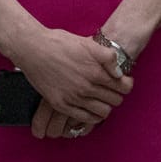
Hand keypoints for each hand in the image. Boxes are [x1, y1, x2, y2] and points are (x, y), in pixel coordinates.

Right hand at [11, 28, 132, 138]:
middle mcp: (86, 88)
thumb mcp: (88, 43)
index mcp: (96, 72)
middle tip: (112, 89)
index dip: (127, 85)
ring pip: (103, 112)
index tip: (123, 82)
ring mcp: (73, 98)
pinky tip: (91, 108)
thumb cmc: (60, 43)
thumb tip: (119, 72)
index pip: (124, 87)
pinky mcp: (61, 104)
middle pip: (115, 101)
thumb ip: (108, 57)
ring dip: (106, 106)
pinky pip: (85, 118)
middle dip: (117, 95)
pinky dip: (92, 116)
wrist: (33, 49)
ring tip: (102, 98)